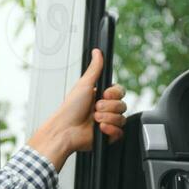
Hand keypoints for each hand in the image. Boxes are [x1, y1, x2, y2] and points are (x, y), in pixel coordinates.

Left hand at [28, 49, 128, 168]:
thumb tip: (97, 52)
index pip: (120, 92)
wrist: (65, 130)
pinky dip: (109, 129)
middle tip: (95, 108)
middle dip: (108, 107)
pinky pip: (120, 132)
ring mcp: (108, 122)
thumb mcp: (84, 84)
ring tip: (94, 119)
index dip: (114, 94)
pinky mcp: (108, 136)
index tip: (104, 94)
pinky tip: (99, 128)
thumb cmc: (70, 108)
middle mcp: (106, 109)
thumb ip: (94, 68)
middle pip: (122, 105)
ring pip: (121, 118)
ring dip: (107, 117)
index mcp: (101, 96)